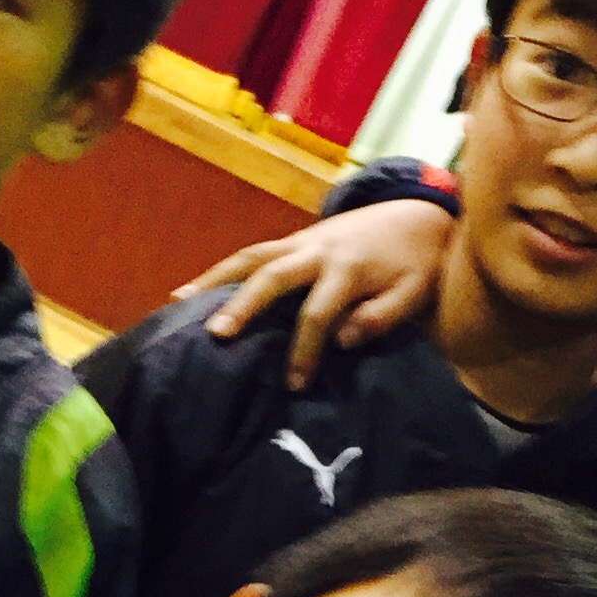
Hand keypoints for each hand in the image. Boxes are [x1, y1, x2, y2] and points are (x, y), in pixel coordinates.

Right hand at [176, 198, 456, 387]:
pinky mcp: (291, 240)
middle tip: (216, 335)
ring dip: (214, 280)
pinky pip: (249, 255)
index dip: (305, 350)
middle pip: (273, 275)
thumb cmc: (416, 262)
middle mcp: (318, 250)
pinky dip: (219, 273)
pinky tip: (189, 293)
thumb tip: (344, 340)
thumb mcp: (416, 292)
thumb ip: (384, 316)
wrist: (417, 212)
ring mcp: (300, 241)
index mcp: (350, 268)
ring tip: (179, 304)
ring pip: (251, 257)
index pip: (319, 312)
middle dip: (243, 305)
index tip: (294, 384)